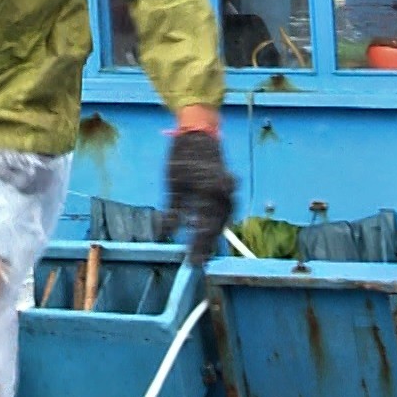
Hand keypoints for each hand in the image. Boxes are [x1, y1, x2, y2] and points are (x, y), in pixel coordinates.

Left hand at [162, 130, 235, 264]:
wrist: (199, 134)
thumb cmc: (183, 157)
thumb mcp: (173, 183)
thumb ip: (173, 210)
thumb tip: (166, 233)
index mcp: (209, 191)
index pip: (204, 226)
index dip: (197, 245)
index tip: (191, 261)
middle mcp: (224, 193)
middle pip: (216, 226)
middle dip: (206, 245)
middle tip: (196, 263)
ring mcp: (229, 192)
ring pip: (222, 221)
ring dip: (213, 237)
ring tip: (203, 253)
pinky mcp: (229, 190)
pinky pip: (224, 212)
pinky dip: (217, 224)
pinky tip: (208, 234)